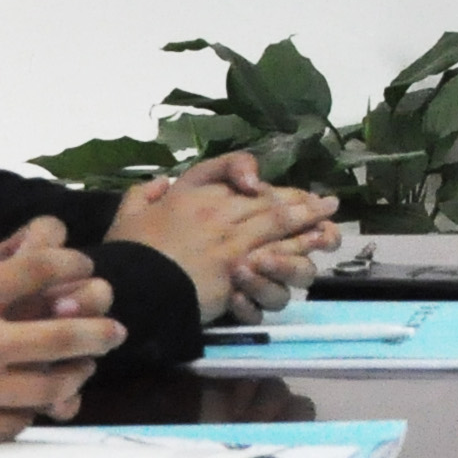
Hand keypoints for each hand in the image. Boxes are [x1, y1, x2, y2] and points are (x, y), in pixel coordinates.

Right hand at [0, 217, 123, 455]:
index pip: (38, 271)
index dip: (69, 261)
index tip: (79, 264)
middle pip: (64, 333)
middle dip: (100, 327)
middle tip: (117, 327)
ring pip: (51, 383)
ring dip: (77, 371)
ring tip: (84, 365)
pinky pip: (19, 421)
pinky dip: (37, 409)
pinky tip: (40, 399)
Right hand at [110, 158, 338, 319]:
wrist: (130, 285)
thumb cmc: (127, 253)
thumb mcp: (127, 214)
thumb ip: (143, 193)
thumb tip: (161, 181)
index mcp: (192, 193)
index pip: (230, 171)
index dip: (255, 177)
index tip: (268, 185)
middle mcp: (218, 209)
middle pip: (267, 199)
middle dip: (299, 201)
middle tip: (326, 203)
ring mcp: (230, 237)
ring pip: (278, 221)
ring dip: (308, 220)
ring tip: (330, 220)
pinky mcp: (236, 265)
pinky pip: (274, 254)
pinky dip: (298, 248)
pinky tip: (315, 248)